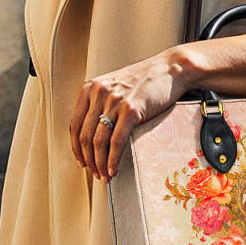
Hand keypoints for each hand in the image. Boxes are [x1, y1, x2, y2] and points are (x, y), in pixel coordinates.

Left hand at [70, 49, 188, 182]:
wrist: (170, 69)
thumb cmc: (146, 80)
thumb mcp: (116, 86)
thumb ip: (102, 103)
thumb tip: (95, 133)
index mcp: (91, 88)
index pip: (75, 124)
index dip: (76, 147)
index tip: (82, 160)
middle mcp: (98, 93)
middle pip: (84, 136)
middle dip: (88, 160)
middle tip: (94, 173)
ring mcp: (114, 102)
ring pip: (98, 141)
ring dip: (99, 163)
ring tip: (104, 175)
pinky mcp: (130, 110)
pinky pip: (116, 142)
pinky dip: (112, 160)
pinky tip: (113, 169)